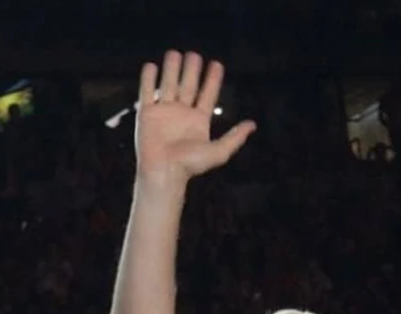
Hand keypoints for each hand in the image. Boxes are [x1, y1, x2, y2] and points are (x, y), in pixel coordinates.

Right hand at [134, 51, 256, 183]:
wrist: (164, 172)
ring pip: (169, 84)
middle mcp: (182, 113)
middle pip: (188, 86)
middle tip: (194, 55)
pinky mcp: (147, 114)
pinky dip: (148, 79)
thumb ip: (235, 137)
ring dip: (172, 69)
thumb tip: (253, 125)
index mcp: (199, 120)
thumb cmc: (190, 165)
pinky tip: (151, 66)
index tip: (216, 64)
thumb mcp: (219, 151)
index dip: (213, 80)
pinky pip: (147, 92)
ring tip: (175, 53)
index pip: (207, 94)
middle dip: (192, 70)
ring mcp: (164, 112)